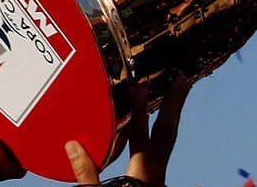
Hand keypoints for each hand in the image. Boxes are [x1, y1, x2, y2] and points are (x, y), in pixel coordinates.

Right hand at [66, 78, 190, 186]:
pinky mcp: (156, 182)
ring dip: (173, 115)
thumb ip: (86, 174)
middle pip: (168, 133)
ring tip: (179, 93)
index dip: (139, 111)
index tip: (140, 86)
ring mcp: (159, 177)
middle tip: (184, 79)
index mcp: (141, 175)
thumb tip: (72, 145)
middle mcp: (156, 174)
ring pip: (170, 141)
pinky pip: (164, 151)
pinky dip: (165, 133)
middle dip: (175, 105)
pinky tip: (163, 126)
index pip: (140, 136)